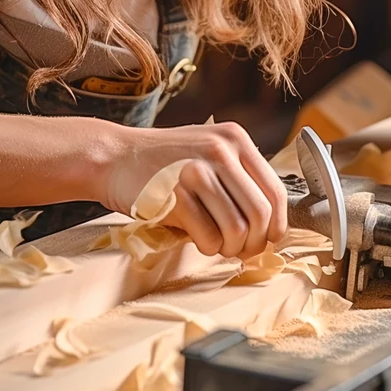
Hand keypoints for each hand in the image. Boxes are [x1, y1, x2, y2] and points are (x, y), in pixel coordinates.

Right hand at [104, 121, 287, 259]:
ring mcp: (196, 171)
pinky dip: (207, 247)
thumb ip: (238, 176)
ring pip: (238, 229)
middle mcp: (220, 150)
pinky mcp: (174, 194)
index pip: (275, 190)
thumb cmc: (161, 161)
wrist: (113, 157)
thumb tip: (270, 223)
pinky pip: (209, 236)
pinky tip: (197, 240)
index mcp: (235, 139)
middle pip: (261, 213)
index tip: (268, 239)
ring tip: (218, 246)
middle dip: (256, 242)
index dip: (277, 224)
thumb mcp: (207, 151)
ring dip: (230, 248)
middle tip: (243, 251)